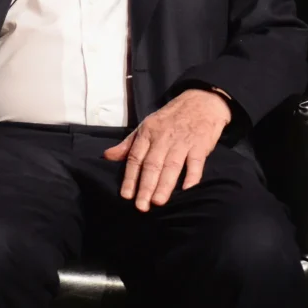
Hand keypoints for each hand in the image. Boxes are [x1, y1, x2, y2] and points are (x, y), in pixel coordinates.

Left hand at [103, 89, 230, 211]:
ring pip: (171, 165)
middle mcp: (163, 137)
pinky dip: (192, 176)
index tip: (126, 195)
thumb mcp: (146, 126)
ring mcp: (182, 141)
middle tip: (141, 206)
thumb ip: (128, 144)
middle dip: (145, 186)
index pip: (135, 158)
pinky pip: (196, 162)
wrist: (200, 101)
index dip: (130, 177)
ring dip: (164, 184)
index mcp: (147, 133)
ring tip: (158, 202)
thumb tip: (107, 156)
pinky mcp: (200, 144)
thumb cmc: (170, 117)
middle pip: (152, 164)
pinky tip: (187, 190)